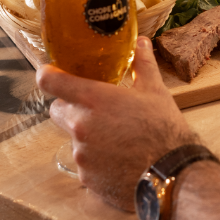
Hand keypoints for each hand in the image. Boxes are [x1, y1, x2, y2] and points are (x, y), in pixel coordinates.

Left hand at [36, 36, 192, 210]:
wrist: (171, 172)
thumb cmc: (164, 127)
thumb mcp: (155, 90)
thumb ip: (142, 64)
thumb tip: (141, 42)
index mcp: (94, 99)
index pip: (50, 81)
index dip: (48, 74)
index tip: (52, 71)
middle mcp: (80, 126)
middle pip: (58, 110)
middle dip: (72, 106)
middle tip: (98, 107)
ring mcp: (81, 154)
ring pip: (74, 137)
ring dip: (88, 134)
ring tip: (117, 136)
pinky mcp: (86, 177)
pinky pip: (85, 162)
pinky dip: (97, 158)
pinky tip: (120, 157)